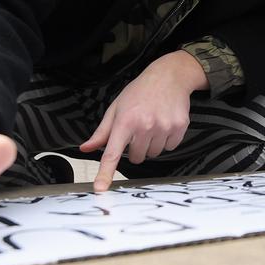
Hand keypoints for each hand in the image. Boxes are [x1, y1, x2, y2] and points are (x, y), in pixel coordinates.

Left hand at [79, 50, 206, 191]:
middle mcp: (144, 125)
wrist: (169, 76)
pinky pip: (169, 148)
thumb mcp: (116, 108)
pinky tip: (164, 123)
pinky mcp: (179, 127)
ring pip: (153, 154)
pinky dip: (166, 140)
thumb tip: (85, 148)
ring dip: (151, 144)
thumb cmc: (139, 92)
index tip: (100, 188)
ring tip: (152, 123)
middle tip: (138, 128)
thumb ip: (102, 132)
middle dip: (135, 147)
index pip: (112, 153)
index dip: (105, 173)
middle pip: (136, 158)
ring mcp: (163, 127)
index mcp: (125, 121)